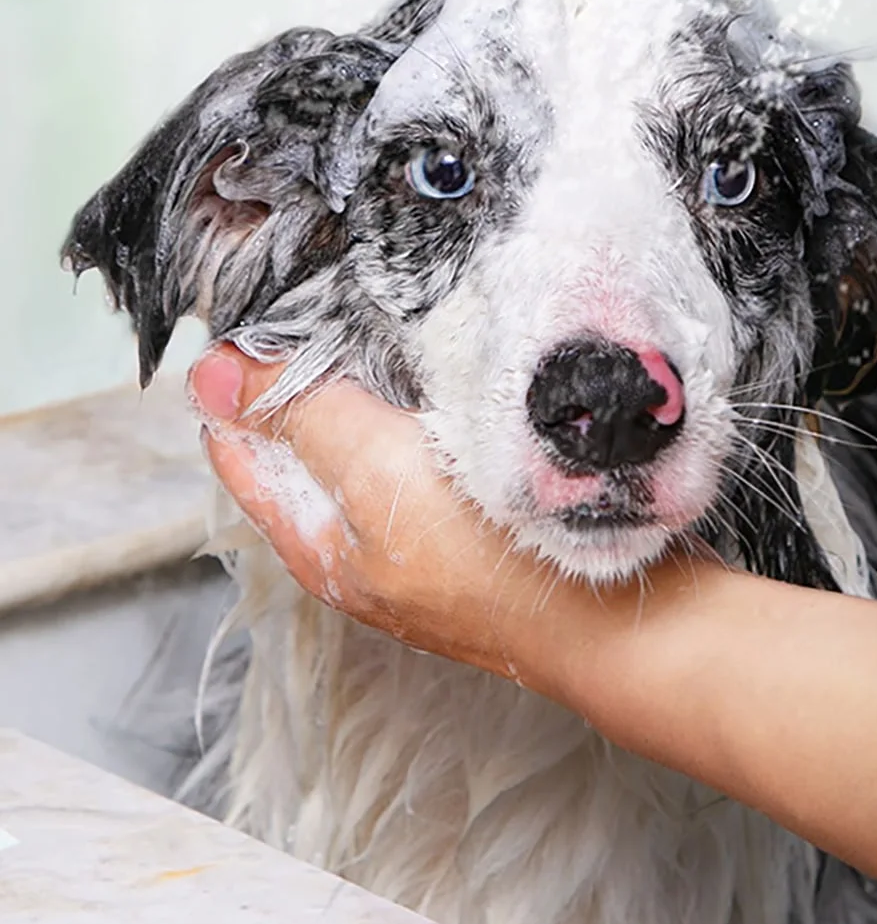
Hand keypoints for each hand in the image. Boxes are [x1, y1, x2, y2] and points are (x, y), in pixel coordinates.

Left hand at [189, 345, 598, 681]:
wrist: (612, 623)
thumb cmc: (495, 565)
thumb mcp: (379, 478)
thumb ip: (305, 420)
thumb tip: (217, 375)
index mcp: (321, 543)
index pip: (245, 449)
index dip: (240, 379)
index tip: (258, 311)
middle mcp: (365, 546)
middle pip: (308, 445)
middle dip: (304, 376)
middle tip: (321, 301)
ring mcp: (425, 537)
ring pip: (374, 444)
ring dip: (371, 386)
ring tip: (385, 322)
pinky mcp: (481, 522)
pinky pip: (433, 450)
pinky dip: (428, 407)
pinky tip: (454, 379)